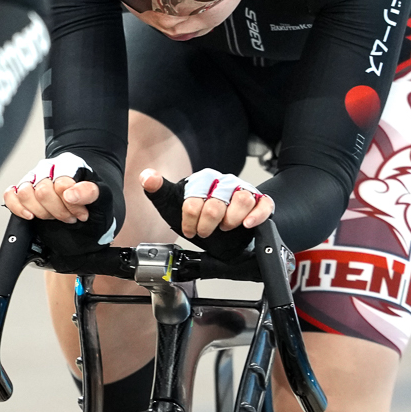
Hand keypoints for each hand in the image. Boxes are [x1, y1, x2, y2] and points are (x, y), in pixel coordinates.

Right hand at [3, 153, 103, 224]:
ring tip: (54, 216)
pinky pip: (10, 195)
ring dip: (41, 212)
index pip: (62, 184)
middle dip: (58, 211)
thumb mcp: (103, 200)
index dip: (72, 204)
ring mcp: (34, 179)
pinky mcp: (22, 192)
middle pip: (43, 191)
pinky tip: (31, 216)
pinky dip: (18, 208)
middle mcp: (50, 168)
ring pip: (25, 193)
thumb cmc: (95, 206)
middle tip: (69, 217)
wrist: (89, 216)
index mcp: (70, 164)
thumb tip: (69, 194)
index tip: (82, 213)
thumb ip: (90, 192)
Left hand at [145, 168, 274, 237]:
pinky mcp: (261, 202)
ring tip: (225, 228)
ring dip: (231, 220)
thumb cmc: (199, 218)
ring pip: (242, 199)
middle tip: (205, 232)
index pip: (195, 197)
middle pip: (217, 201)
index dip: (190, 219)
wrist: (223, 235)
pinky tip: (247, 225)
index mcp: (203, 180)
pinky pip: (263, 204)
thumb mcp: (173, 206)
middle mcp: (224, 182)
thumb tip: (146, 176)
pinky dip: (256, 216)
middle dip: (208, 224)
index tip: (189, 229)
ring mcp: (244, 191)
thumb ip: (158, 190)